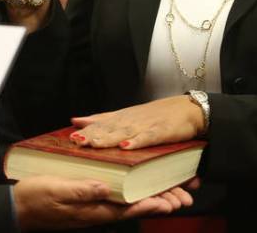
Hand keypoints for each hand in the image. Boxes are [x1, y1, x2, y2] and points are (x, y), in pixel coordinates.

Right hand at [13, 175, 195, 229]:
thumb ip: (80, 190)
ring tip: (173, 194)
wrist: (17, 209)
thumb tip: (104, 188)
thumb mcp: (55, 189)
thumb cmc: (34, 198)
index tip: (170, 200)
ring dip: (151, 199)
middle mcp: (97, 211)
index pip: (128, 207)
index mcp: (92, 209)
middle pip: (135, 207)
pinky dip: (134, 196)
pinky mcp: (88, 203)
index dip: (150, 203)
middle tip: (183, 196)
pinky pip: (117, 201)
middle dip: (159, 201)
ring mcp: (93, 209)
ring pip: (129, 205)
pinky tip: (140, 191)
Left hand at [69, 95, 206, 149]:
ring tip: (93, 144)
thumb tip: (75, 119)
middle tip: (76, 142)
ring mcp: (145, 126)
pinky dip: (136, 142)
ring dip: (108, 138)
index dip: (85, 131)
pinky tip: (125, 147)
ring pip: (123, 133)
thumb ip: (100, 118)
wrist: (188, 110)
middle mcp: (130, 121)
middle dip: (91, 135)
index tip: (68, 138)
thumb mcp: (124, 115)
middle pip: (108, 129)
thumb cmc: (156, 115)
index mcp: (120, 119)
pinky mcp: (161, 132)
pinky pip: (147, 138)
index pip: (99, 125)